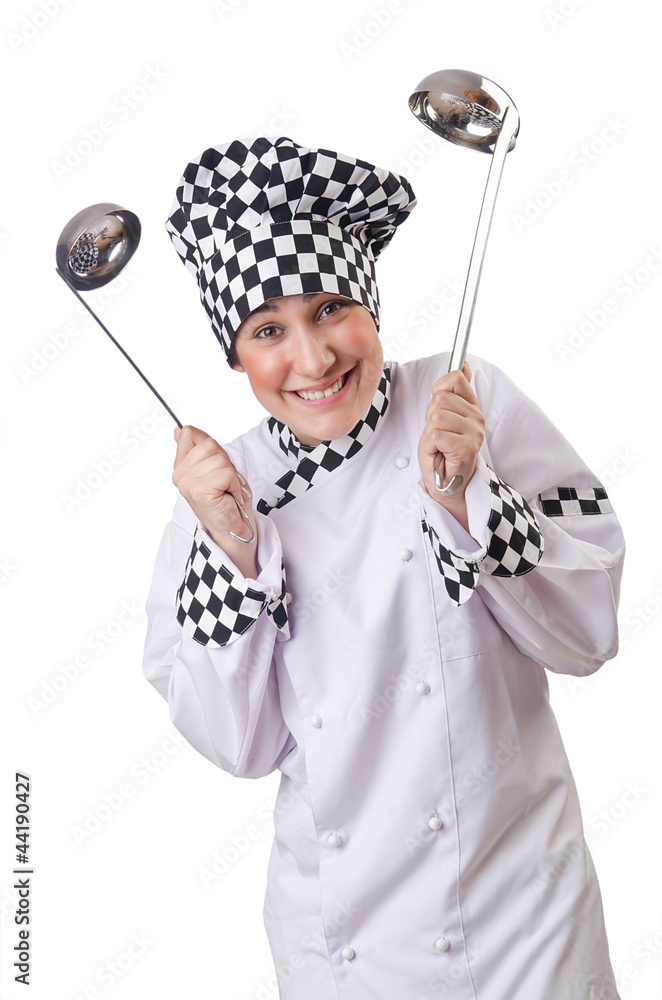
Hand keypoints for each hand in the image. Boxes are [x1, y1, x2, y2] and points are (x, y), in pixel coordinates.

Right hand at [172, 425, 257, 570]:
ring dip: (231, 475)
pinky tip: (228, 496)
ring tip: (226, 490)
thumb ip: (197, 447)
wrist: (230, 527)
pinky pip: (227, 473)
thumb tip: (178, 429)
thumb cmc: (224, 498)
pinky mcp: (199, 490)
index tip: (214, 466)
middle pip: (210, 444)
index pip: (189, 432)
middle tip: (223, 482)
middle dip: (225, 462)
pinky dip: (234, 484)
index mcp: (180, 465)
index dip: (210, 446)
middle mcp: (179, 473)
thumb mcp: (211, 467)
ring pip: (220, 459)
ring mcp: (187, 482)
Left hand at [417, 363, 484, 525]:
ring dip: (430, 433)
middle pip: (440, 398)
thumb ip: (454, 391)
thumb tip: (464, 365)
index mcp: (472, 406)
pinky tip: (438, 454)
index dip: (438, 391)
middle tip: (438, 435)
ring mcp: (474, 433)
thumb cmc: (443, 451)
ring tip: (438, 445)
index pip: (454, 378)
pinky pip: (436, 434)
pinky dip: (430, 446)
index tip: (438, 410)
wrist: (446, 484)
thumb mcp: (446, 416)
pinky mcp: (466, 448)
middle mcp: (477, 418)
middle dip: (431, 417)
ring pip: (437, 417)